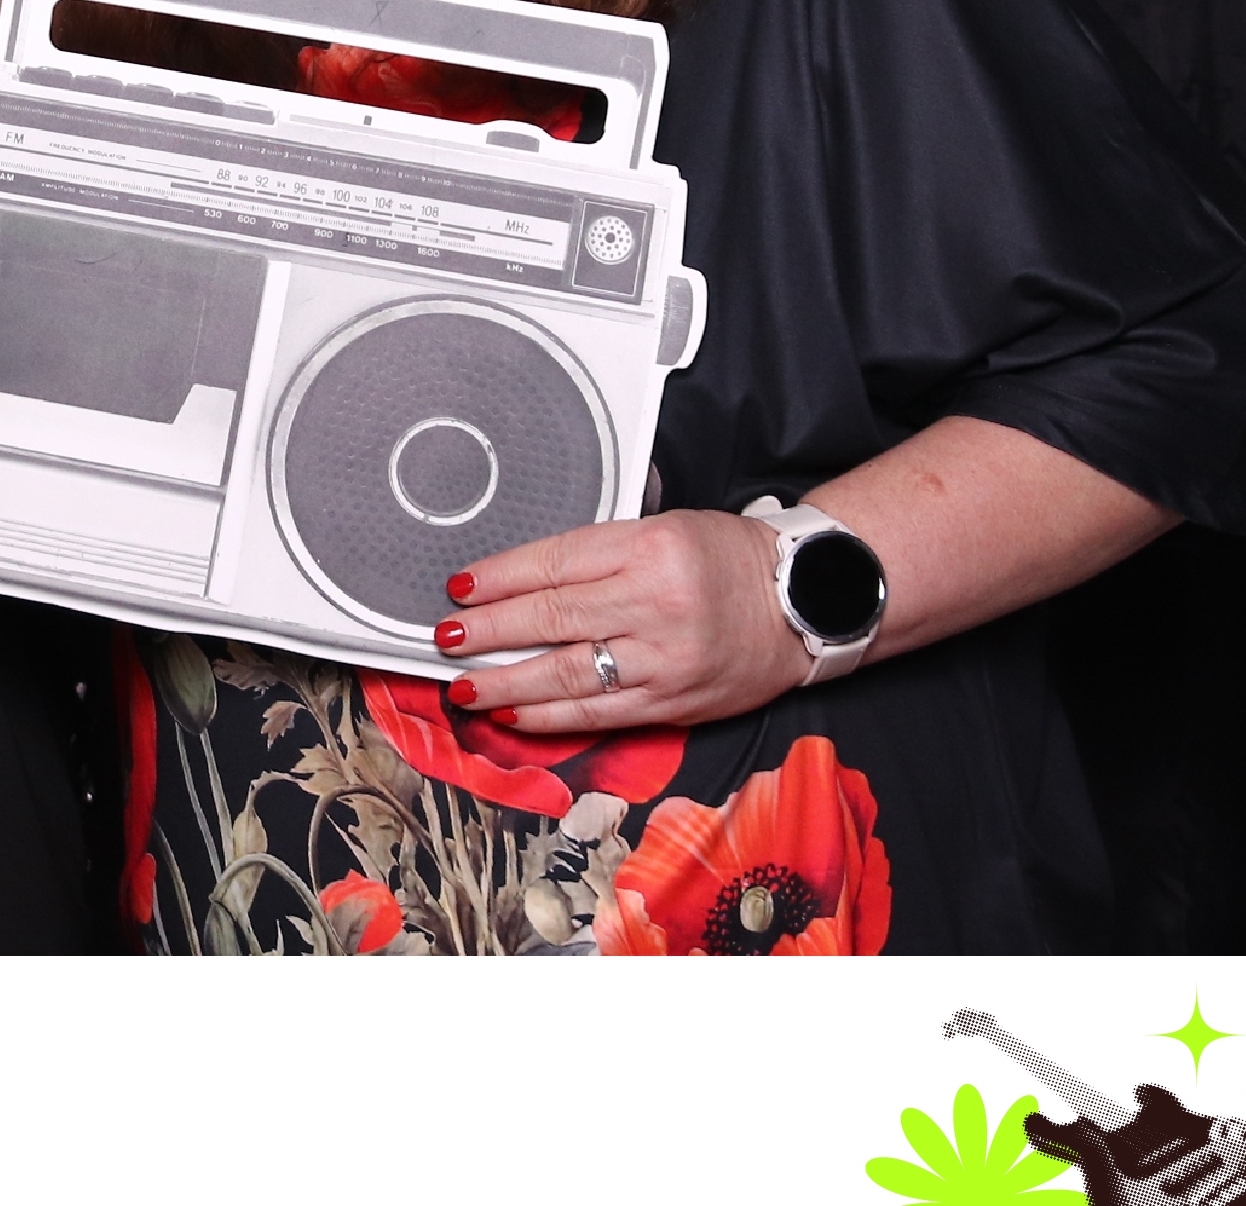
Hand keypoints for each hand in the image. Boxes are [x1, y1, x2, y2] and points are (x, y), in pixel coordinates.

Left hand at [430, 510, 810, 733]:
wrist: (803, 604)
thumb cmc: (727, 559)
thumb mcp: (663, 529)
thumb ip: (598, 555)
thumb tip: (520, 583)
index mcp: (650, 547)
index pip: (554, 562)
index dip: (499, 578)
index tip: (459, 589)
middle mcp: (655, 603)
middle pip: (551, 618)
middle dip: (488, 631)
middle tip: (443, 639)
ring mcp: (664, 658)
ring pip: (567, 674)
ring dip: (505, 682)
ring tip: (462, 684)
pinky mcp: (673, 702)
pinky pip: (598, 712)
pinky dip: (548, 715)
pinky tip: (512, 712)